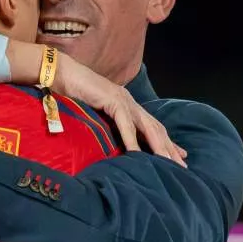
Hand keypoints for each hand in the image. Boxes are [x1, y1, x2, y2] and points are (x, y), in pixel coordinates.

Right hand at [55, 55, 186, 165]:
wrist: (60, 74)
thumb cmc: (72, 96)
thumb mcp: (93, 116)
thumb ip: (104, 127)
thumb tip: (110, 146)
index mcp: (127, 105)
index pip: (153, 126)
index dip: (167, 142)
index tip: (178, 156)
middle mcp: (130, 103)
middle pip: (156, 129)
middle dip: (170, 148)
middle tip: (182, 167)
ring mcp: (123, 100)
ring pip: (147, 127)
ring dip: (159, 147)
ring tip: (167, 164)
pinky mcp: (112, 100)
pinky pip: (125, 124)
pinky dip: (132, 141)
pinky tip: (137, 155)